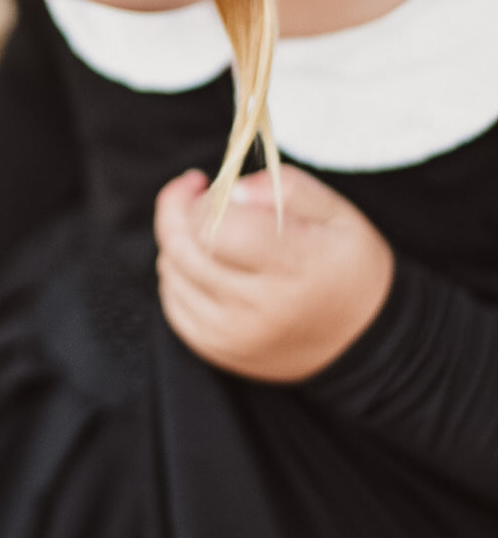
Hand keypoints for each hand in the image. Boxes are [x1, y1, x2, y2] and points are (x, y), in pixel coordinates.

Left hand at [154, 164, 394, 381]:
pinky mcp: (221, 352)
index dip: (203, 200)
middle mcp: (259, 308)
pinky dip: (178, 278)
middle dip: (176, 212)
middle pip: (184, 251)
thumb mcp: (336, 212)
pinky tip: (199, 263)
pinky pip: (174, 306)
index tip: (209, 185)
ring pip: (172, 276)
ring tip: (201, 228)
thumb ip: (282, 187)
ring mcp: (235, 336)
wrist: (366, 340)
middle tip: (190, 194)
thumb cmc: (349, 266)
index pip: (217, 228)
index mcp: (293, 266)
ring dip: (176, 244)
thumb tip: (232, 190)